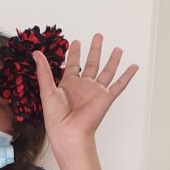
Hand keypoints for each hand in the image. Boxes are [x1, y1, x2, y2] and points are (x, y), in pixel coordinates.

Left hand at [32, 33, 138, 151]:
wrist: (69, 132)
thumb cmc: (56, 117)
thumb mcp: (47, 90)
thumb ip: (44, 71)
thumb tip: (36, 53)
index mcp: (69, 84)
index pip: (72, 64)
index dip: (74, 53)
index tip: (76, 42)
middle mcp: (84, 86)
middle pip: (92, 63)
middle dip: (95, 50)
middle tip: (98, 36)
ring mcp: (96, 91)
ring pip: (107, 71)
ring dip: (112, 60)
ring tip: (117, 49)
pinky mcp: (106, 98)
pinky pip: (119, 85)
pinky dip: (127, 76)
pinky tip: (133, 67)